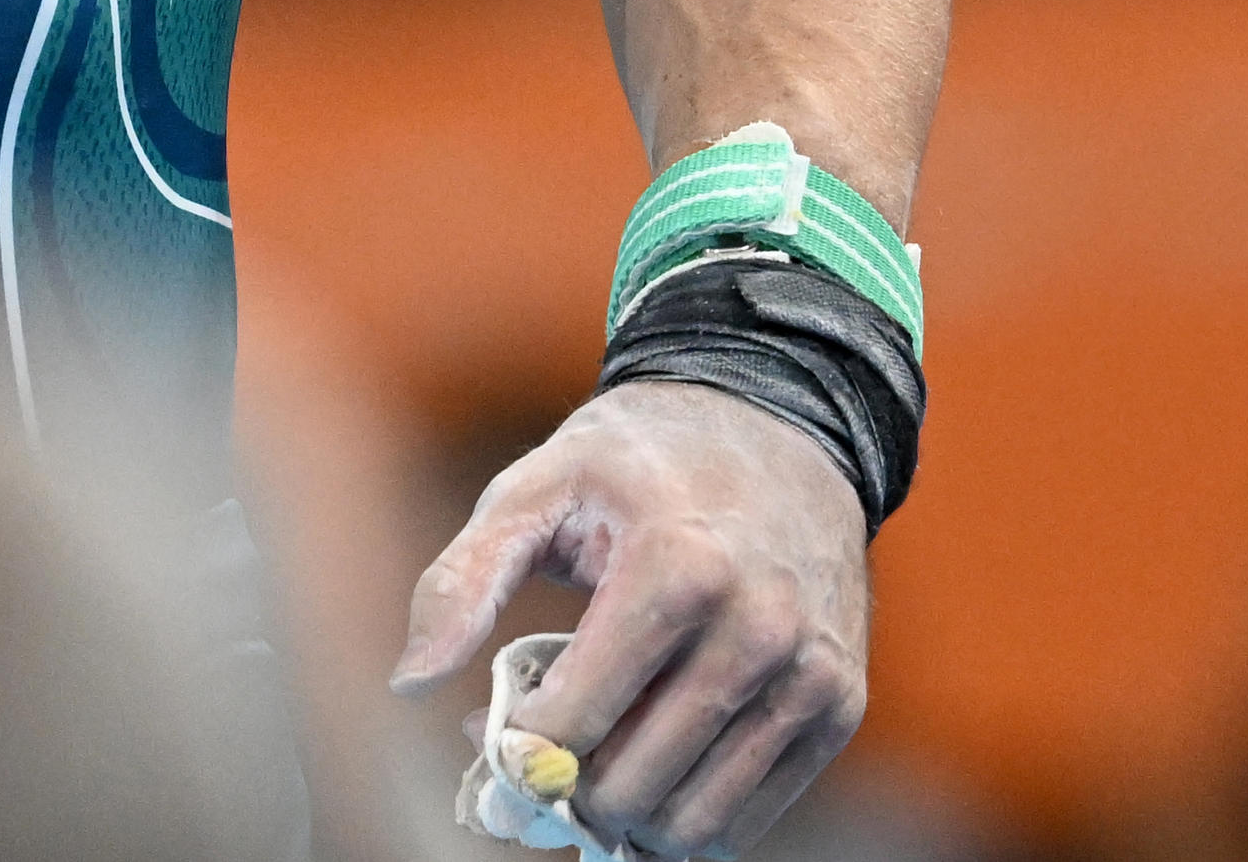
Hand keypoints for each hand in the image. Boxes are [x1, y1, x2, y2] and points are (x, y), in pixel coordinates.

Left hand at [394, 381, 870, 855]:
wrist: (774, 428)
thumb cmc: (635, 464)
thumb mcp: (534, 489)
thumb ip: (462, 581)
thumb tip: (408, 683)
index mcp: (676, 568)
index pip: (576, 721)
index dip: (517, 752)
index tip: (492, 736)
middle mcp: (756, 628)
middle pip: (632, 783)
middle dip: (564, 787)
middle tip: (537, 753)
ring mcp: (809, 672)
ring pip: (694, 819)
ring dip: (625, 815)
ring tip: (591, 760)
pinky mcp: (839, 704)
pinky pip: (752, 815)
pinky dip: (688, 815)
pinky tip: (650, 765)